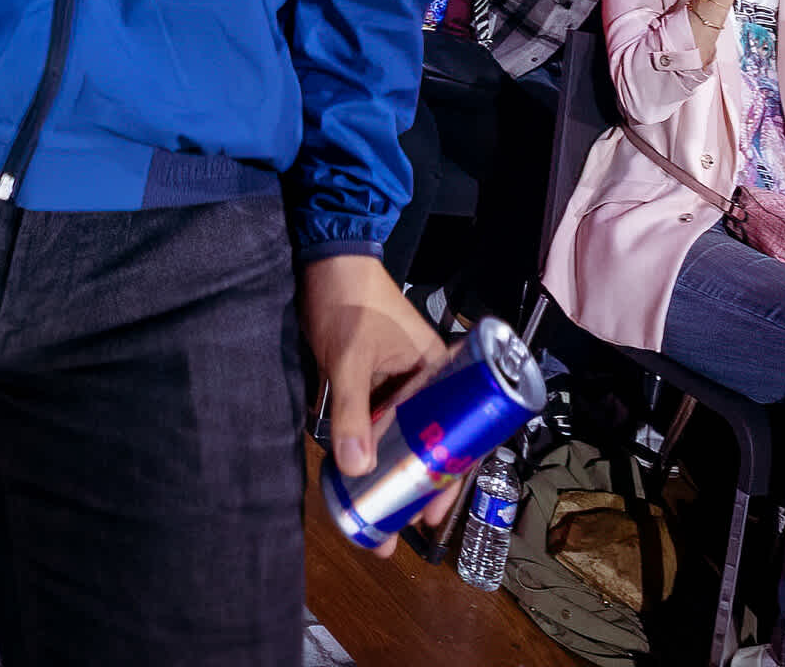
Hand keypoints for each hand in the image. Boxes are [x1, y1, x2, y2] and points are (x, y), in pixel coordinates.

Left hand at [302, 256, 467, 533]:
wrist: (324, 257)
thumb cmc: (349, 299)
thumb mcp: (351, 358)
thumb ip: (350, 410)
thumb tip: (357, 469)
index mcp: (441, 371)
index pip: (459, 434)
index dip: (449, 479)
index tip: (432, 515)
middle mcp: (427, 381)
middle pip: (431, 442)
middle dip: (418, 486)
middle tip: (402, 526)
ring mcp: (399, 382)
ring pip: (403, 436)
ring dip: (392, 471)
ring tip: (378, 514)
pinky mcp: (373, 380)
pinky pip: (379, 423)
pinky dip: (372, 448)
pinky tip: (357, 475)